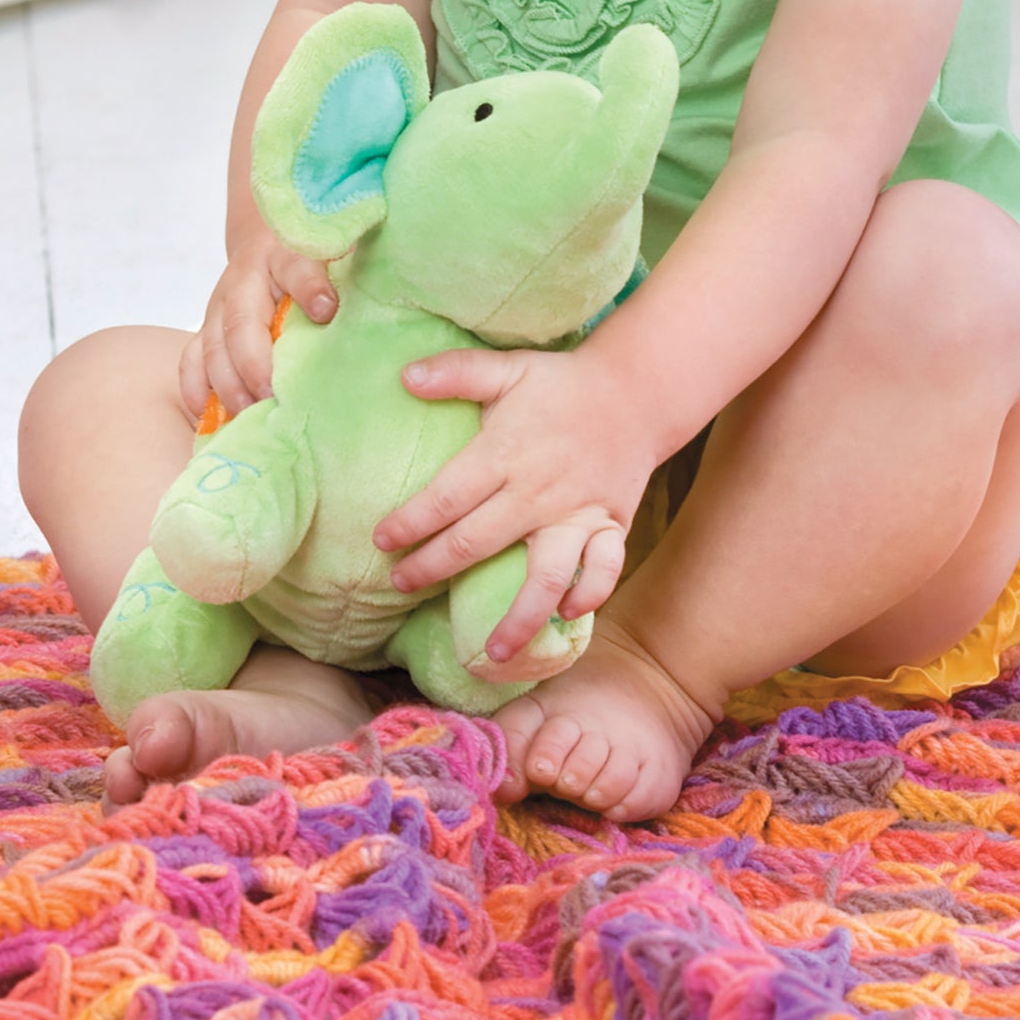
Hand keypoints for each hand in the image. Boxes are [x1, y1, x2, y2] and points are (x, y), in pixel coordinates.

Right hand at [179, 225, 335, 420]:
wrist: (266, 244)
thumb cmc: (313, 260)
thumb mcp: (335, 255)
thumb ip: (354, 273)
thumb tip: (389, 297)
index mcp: (283, 256)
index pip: (296, 267)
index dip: (309, 287)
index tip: (327, 310)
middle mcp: (244, 281)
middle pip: (240, 319)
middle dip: (253, 360)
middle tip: (271, 394)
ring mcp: (219, 308)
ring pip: (211, 346)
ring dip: (226, 383)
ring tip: (245, 414)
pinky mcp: (205, 332)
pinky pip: (190, 362)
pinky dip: (195, 392)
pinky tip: (208, 419)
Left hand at [373, 348, 657, 663]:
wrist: (637, 391)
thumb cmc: (561, 383)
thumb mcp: (508, 368)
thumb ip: (456, 372)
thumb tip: (403, 377)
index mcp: (506, 453)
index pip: (446, 498)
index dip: (410, 524)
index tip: (382, 543)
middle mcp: (539, 491)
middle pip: (478, 542)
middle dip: (434, 569)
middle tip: (401, 586)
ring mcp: (577, 513)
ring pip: (546, 576)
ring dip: (518, 618)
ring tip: (491, 652)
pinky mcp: (610, 525)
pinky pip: (604, 569)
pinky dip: (588, 596)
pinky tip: (566, 616)